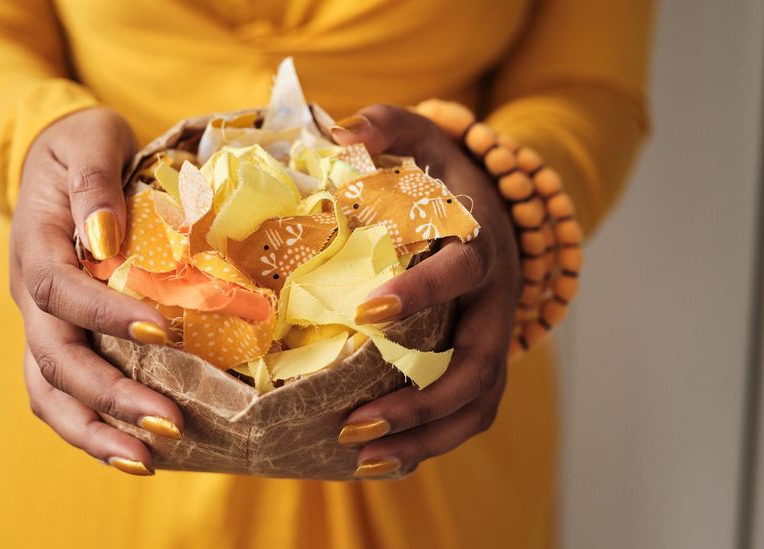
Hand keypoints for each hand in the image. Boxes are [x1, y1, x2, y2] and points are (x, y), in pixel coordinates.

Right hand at [10, 107, 182, 475]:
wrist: (60, 163)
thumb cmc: (80, 148)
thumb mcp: (89, 141)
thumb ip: (95, 184)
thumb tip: (104, 239)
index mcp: (36, 246)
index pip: (60, 291)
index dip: (104, 315)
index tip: (160, 329)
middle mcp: (32, 295)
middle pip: (55, 360)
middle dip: (110, 397)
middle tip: (169, 424)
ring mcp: (42, 324)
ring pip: (50, 392)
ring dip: (96, 431)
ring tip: (146, 462)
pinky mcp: (61, 340)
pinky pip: (65, 393)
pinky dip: (95, 425)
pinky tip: (136, 450)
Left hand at [331, 105, 519, 477]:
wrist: (496, 208)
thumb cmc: (446, 177)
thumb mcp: (424, 138)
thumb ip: (388, 124)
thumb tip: (341, 131)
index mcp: (479, 245)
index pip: (460, 272)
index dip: (422, 294)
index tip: (368, 312)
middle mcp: (496, 301)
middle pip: (477, 363)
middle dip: (420, 398)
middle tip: (354, 420)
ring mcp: (495, 338)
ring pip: (477, 403)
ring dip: (424, 437)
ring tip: (360, 458)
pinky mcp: (485, 365)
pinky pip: (469, 415)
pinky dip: (432, 443)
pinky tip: (381, 462)